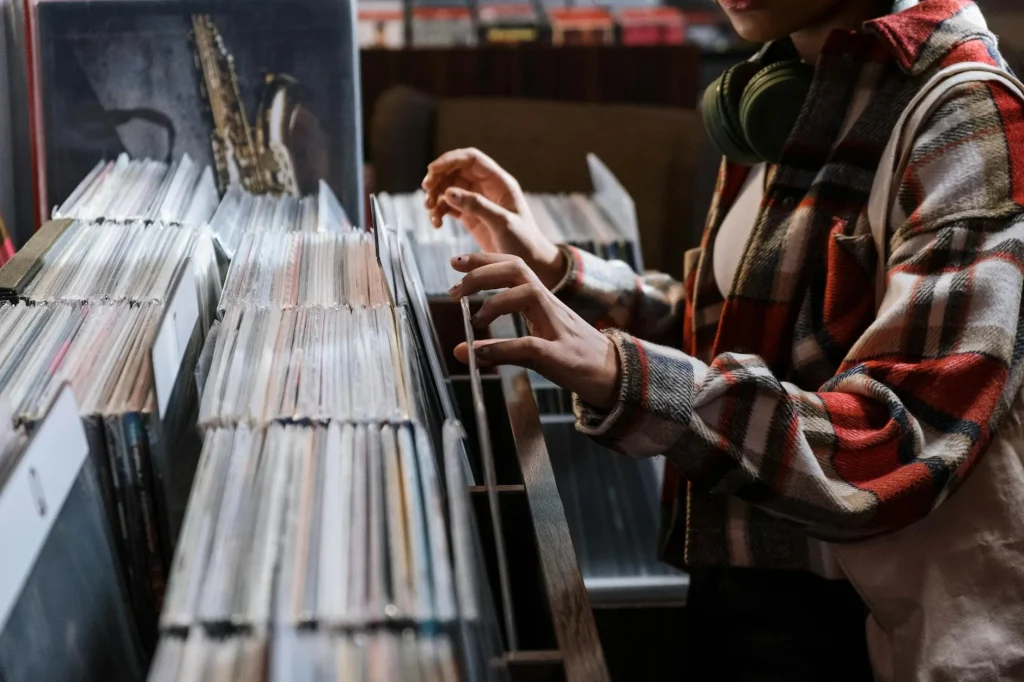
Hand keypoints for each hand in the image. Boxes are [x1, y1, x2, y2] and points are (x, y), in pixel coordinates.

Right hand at [422, 148, 565, 288]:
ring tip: (431, 212)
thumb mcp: (502, 223)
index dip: (450, 160)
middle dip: (438, 178)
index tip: (431, 170)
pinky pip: (449, 206)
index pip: (471, 159)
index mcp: (500, 182)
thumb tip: (448, 192)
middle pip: (456, 171)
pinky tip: (437, 224)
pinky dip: (439, 212)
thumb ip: (477, 206)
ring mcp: (477, 201)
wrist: (532, 265)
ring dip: (436, 197)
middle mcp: (487, 188)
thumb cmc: (524, 242)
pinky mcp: (470, 216)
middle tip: (426, 192)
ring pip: (449, 188)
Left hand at [449, 253, 620, 409]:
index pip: (514, 267)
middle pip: (518, 271)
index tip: (456, 262)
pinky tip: (479, 354)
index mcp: (543, 301)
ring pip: (527, 296)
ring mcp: (557, 329)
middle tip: (455, 289)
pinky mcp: (559, 356)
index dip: (485, 260)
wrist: (614, 375)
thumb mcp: (531, 349)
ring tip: (474, 320)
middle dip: (483, 272)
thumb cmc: (574, 357)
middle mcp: (550, 306)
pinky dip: (501, 348)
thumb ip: (497, 347)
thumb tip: (460, 350)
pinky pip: (528, 346)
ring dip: (494, 303)